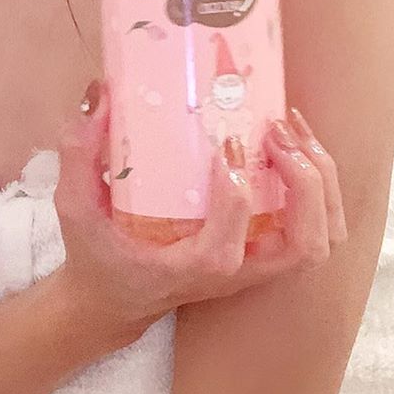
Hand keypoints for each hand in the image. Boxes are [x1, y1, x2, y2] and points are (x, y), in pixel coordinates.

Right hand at [53, 80, 347, 339]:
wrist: (115, 299)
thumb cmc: (96, 253)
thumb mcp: (74, 206)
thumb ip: (78, 153)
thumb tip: (99, 94)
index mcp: (187, 270)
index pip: (224, 248)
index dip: (233, 196)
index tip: (225, 144)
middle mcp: (234, 275)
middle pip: (303, 247)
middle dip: (304, 184)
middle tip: (276, 131)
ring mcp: (256, 268)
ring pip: (320, 239)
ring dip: (320, 182)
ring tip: (291, 130)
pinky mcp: (263, 254)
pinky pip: (315, 228)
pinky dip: (319, 187)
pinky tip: (293, 144)